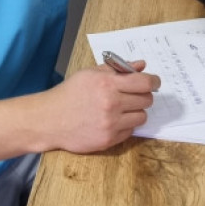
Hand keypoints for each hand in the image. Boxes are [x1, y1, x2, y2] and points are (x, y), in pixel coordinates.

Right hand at [43, 61, 160, 153]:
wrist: (49, 119)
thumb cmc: (69, 94)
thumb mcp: (90, 74)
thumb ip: (117, 69)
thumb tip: (141, 65)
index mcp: (107, 83)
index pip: (144, 82)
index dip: (153, 82)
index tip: (154, 82)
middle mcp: (111, 104)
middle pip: (146, 100)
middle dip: (142, 96)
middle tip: (133, 96)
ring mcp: (111, 124)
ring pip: (141, 117)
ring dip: (135, 112)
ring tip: (120, 109)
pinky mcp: (109, 140)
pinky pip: (130, 131)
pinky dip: (125, 125)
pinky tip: (111, 121)